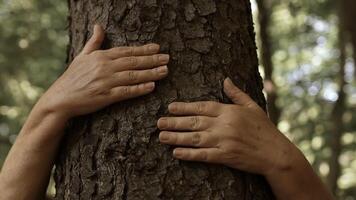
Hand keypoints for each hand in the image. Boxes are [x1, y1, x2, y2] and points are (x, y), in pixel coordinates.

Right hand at [39, 25, 169, 118]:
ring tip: (165, 71)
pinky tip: (152, 86)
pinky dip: (139, 89)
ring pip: (133, 76)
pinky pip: (126, 92)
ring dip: (150, 73)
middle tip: (167, 58)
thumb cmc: (72, 77)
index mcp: (101, 56)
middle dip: (152, 60)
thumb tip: (99, 26)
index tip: (157, 48)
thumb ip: (94, 42)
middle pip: (133, 62)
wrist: (60, 98)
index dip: (143, 49)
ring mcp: (106, 82)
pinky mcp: (106, 96)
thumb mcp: (82, 56)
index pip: (126, 51)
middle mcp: (105, 67)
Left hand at [157, 78, 293, 175]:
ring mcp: (224, 141)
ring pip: (195, 138)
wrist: (276, 153)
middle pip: (194, 122)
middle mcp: (224, 125)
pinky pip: (204, 155)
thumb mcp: (252, 106)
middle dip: (174, 122)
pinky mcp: (226, 156)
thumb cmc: (264, 128)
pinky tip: (176, 153)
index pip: (202, 107)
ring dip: (176, 137)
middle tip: (159, 122)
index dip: (185, 107)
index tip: (170, 107)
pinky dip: (189, 154)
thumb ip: (236, 94)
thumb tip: (225, 79)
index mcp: (229, 111)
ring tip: (161, 136)